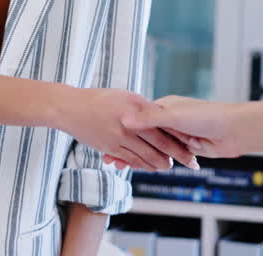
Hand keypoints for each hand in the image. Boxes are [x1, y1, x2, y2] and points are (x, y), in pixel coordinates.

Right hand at [57, 88, 198, 170]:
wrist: (68, 108)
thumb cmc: (98, 99)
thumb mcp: (125, 96)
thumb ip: (145, 107)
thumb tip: (164, 115)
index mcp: (136, 106)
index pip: (164, 124)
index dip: (179, 136)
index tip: (193, 143)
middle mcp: (130, 122)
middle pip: (159, 143)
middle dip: (176, 154)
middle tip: (190, 162)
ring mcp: (119, 137)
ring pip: (146, 155)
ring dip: (160, 163)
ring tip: (170, 167)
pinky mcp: (109, 148)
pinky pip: (130, 160)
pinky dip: (142, 164)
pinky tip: (148, 167)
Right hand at [120, 95, 247, 159]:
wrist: (235, 130)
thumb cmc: (206, 116)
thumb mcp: (174, 115)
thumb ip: (150, 119)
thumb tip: (124, 118)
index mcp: (164, 106)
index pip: (137, 119)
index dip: (122, 130)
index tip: (107, 140)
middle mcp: (169, 119)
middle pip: (142, 136)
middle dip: (126, 146)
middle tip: (108, 159)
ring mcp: (177, 135)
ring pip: (152, 148)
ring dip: (137, 156)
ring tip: (118, 166)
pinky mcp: (186, 148)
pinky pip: (165, 156)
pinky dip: (153, 162)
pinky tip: (140, 168)